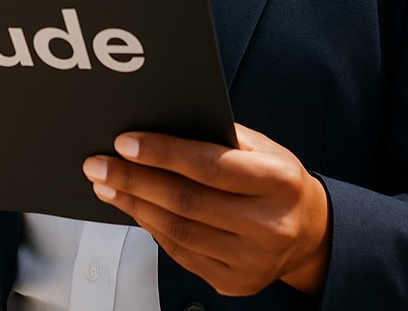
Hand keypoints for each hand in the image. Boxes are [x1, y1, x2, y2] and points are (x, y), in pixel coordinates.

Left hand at [82, 124, 330, 296]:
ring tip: (107, 185)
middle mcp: (267, 224)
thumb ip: (221, 136)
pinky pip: (182, 254)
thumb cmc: (278, 180)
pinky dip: (152, 228)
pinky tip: (135, 209)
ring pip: (178, 231)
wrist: (309, 233)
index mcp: (277, 181)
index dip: (162, 153)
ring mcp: (251, 260)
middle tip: (98, 164)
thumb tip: (163, 124)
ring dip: (134, 205)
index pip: (209, 165)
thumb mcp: (264, 147)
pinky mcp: (235, 283)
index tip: (125, 142)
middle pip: (186, 201)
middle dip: (134, 180)